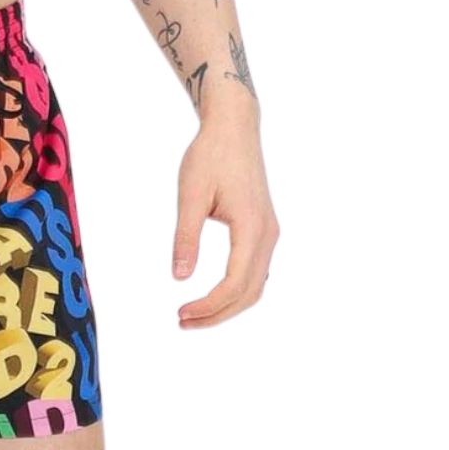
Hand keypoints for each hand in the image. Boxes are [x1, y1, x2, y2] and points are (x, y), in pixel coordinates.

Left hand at [172, 118, 279, 326]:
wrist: (234, 128)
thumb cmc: (210, 155)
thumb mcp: (190, 195)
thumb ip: (185, 237)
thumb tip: (179, 277)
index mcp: (251, 227)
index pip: (235, 283)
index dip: (210, 305)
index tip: (182, 312)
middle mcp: (267, 234)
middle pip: (249, 292)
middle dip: (218, 314)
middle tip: (183, 321)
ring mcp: (269, 232)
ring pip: (256, 284)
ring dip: (228, 304)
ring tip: (195, 313)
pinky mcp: (263, 228)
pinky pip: (255, 270)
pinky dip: (237, 290)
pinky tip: (214, 294)